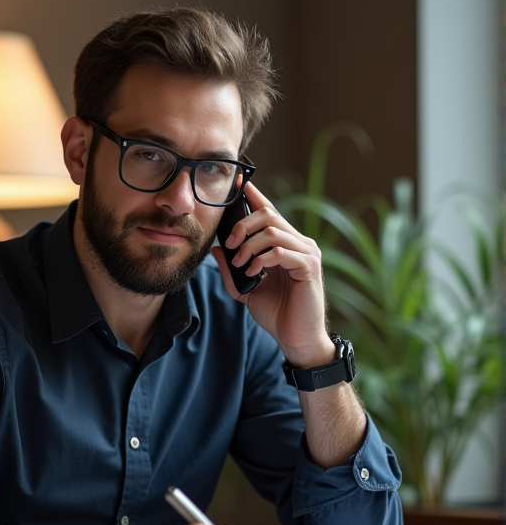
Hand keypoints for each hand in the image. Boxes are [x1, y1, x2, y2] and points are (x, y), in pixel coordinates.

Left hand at [211, 182, 333, 366]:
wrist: (296, 339)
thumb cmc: (276, 314)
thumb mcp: (246, 290)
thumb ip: (232, 270)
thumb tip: (216, 249)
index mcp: (286, 244)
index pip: (270, 212)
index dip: (254, 195)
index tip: (237, 184)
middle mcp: (300, 243)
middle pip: (268, 214)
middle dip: (243, 225)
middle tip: (230, 244)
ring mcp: (307, 254)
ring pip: (273, 230)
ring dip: (249, 245)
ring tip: (242, 263)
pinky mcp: (309, 267)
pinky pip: (281, 251)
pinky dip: (262, 259)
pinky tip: (253, 271)